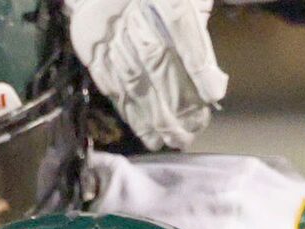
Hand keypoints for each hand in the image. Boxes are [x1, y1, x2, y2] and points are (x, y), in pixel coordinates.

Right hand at [67, 0, 226, 150]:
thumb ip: (200, 24)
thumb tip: (214, 81)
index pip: (180, 27)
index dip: (197, 63)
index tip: (213, 95)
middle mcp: (130, 9)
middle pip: (155, 56)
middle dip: (176, 98)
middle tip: (193, 129)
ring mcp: (107, 29)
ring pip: (131, 74)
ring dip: (152, 113)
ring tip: (170, 140)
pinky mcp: (90, 46)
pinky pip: (108, 81)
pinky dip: (128, 108)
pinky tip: (144, 130)